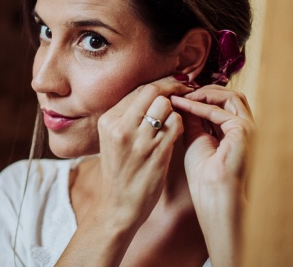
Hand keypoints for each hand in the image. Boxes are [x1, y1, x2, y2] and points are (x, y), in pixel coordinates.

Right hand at [94, 76, 190, 227]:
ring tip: (173, 120)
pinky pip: (175, 125)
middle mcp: (120, 127)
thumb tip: (152, 93)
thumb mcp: (112, 139)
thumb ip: (127, 117)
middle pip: (151, 91)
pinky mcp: (156, 153)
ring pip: (165, 105)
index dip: (159, 85)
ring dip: (175, 110)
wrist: (118, 206)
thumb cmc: (119, 172)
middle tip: (184, 91)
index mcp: (108, 121)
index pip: (137, 90)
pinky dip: (180, 125)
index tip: (172, 84)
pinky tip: (176, 133)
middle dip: (171, 89)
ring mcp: (138, 140)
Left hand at [170, 87, 253, 265]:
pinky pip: (221, 111)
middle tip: (180, 90)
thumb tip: (181, 97)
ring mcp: (249, 129)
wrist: (214, 197)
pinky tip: (182, 104)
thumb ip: (192, 118)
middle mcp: (247, 127)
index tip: (178, 93)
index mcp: (237, 130)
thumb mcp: (195, 138)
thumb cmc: (204, 175)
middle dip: (204, 89)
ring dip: (203, 93)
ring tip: (180, 95)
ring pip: (230, 96)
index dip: (201, 95)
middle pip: (230, 95)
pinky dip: (200, 105)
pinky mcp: (244, 132)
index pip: (223, 102)